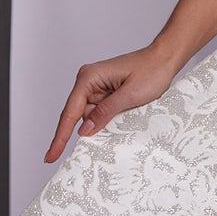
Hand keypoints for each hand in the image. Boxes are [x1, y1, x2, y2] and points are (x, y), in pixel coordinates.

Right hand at [44, 45, 179, 162]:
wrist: (166, 59)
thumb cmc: (152, 71)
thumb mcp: (130, 95)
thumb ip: (105, 113)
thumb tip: (84, 131)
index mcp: (89, 77)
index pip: (70, 112)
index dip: (60, 137)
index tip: (50, 156)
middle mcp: (88, 81)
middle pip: (80, 116)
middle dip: (94, 125)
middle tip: (116, 121)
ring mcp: (96, 86)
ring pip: (91, 116)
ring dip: (105, 120)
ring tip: (129, 108)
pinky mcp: (105, 91)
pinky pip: (100, 112)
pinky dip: (109, 117)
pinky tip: (123, 112)